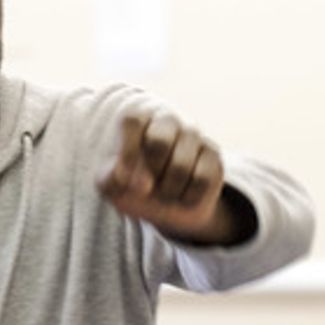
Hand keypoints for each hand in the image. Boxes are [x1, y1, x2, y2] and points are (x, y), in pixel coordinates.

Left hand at [97, 110, 247, 244]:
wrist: (164, 205)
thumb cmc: (131, 186)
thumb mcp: (112, 186)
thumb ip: (113, 181)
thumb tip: (141, 184)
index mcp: (139, 119)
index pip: (134, 122)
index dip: (127, 152)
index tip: (122, 178)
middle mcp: (168, 121)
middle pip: (159, 141)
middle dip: (149, 172)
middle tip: (145, 187)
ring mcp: (193, 136)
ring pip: (181, 166)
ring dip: (167, 190)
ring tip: (163, 193)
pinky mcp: (213, 156)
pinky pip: (202, 180)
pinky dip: (187, 197)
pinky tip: (182, 196)